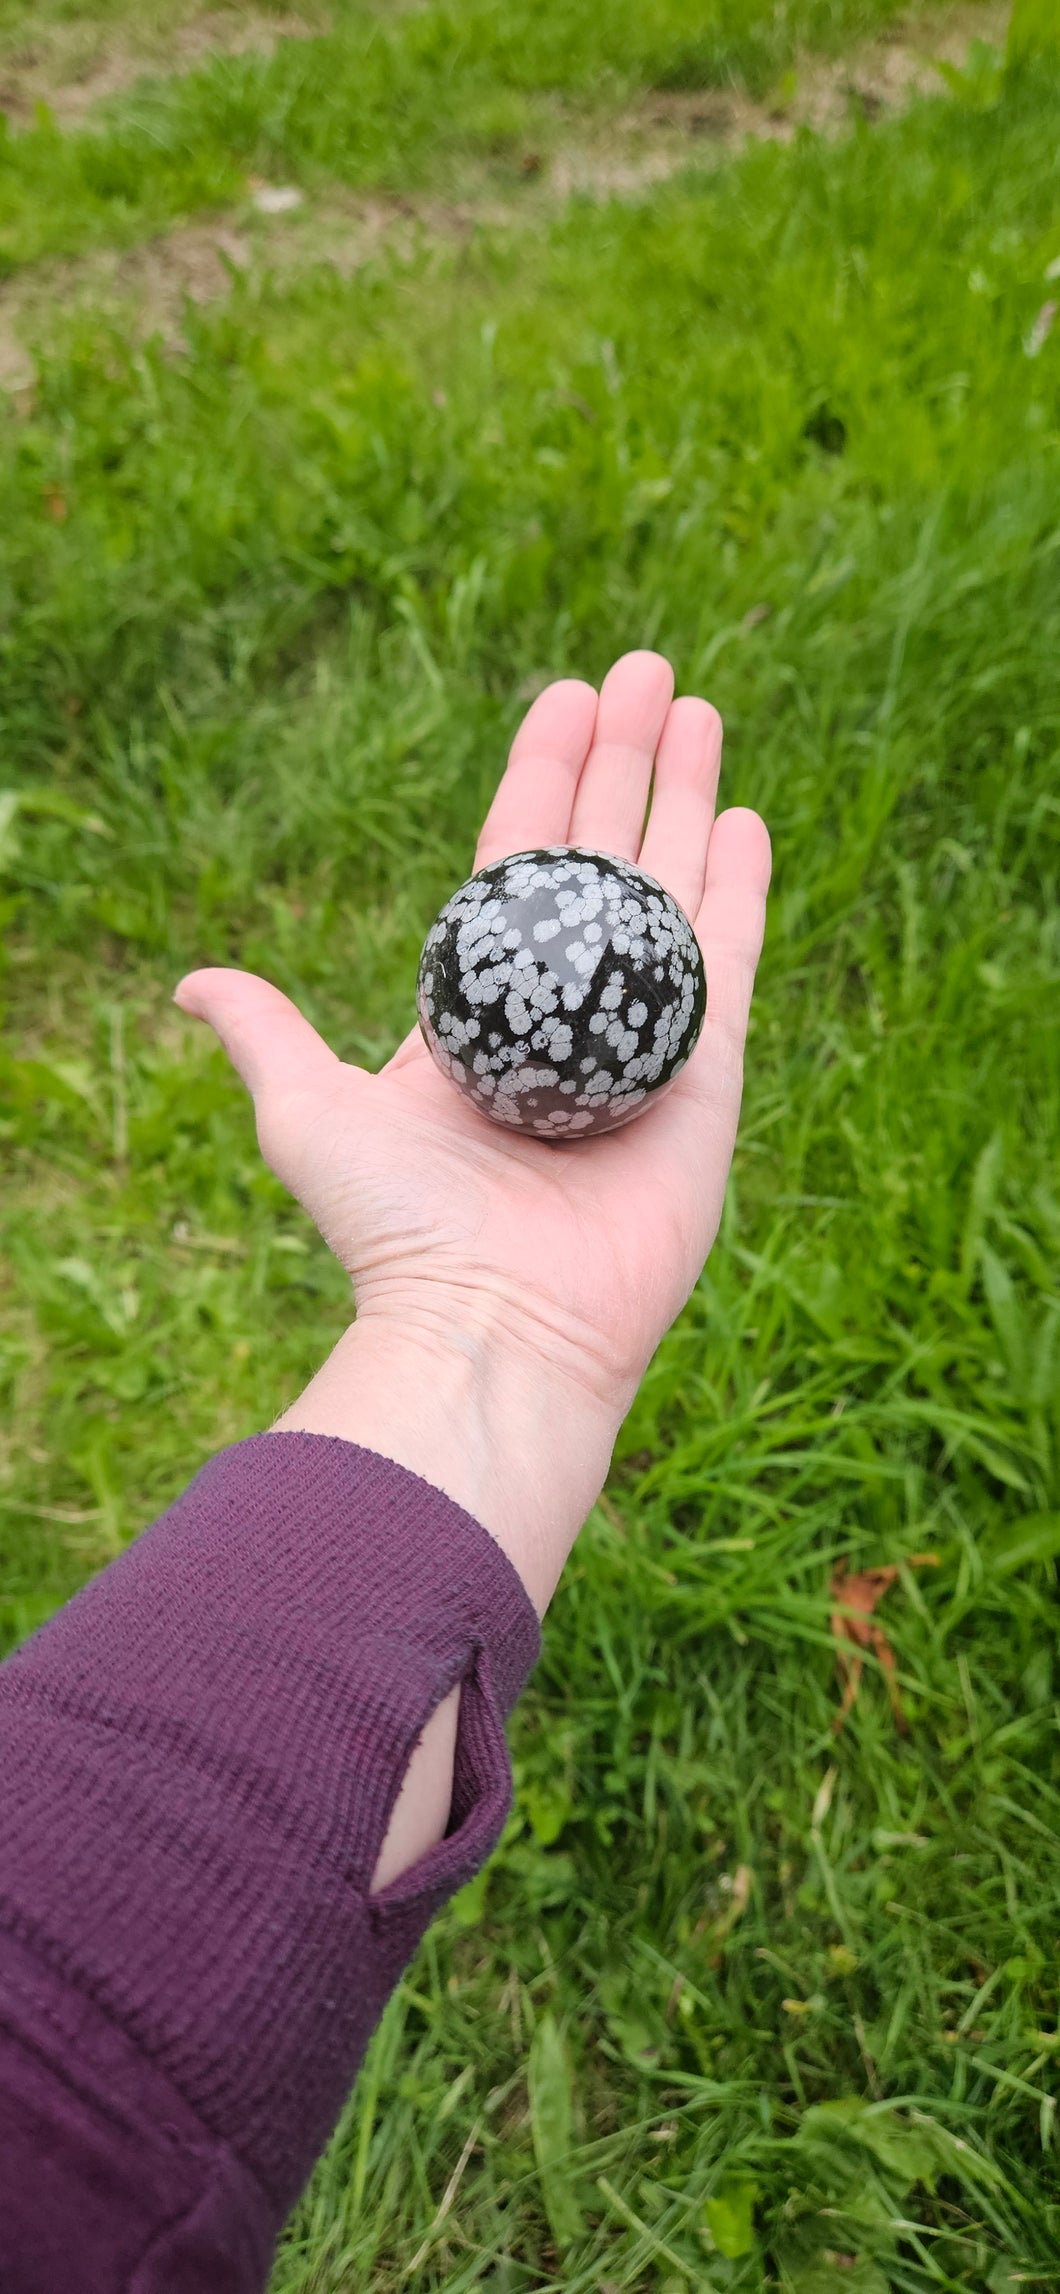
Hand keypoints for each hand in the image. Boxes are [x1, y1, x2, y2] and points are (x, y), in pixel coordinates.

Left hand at [176, 652, 769, 1608]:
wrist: (496, 1322)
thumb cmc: (397, 1228)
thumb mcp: (309, 1113)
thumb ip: (269, 1034)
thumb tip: (195, 980)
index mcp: (482, 1003)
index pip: (517, 856)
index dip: (542, 774)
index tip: (565, 695)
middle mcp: (567, 1008)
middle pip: (604, 853)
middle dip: (625, 759)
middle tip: (646, 671)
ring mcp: (642, 1037)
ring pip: (671, 887)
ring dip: (686, 796)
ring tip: (698, 708)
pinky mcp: (706, 1078)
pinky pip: (729, 962)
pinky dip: (739, 889)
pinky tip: (744, 817)